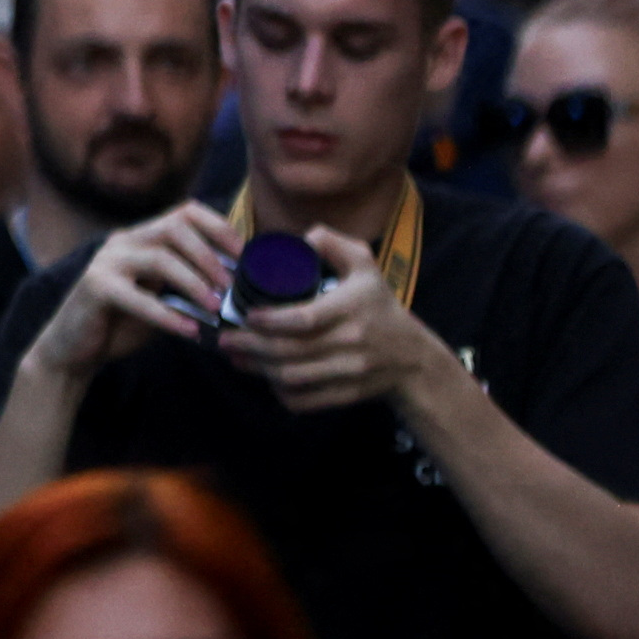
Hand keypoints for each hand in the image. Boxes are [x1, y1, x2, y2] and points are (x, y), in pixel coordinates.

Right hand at [36, 202, 235, 378]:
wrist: (76, 348)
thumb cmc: (124, 322)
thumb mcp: (162, 297)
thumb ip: (189, 287)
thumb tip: (239, 291)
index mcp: (142, 237)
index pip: (184, 212)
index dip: (219, 228)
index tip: (246, 255)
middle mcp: (123, 241)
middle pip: (173, 228)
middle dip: (209, 256)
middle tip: (232, 286)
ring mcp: (106, 261)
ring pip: (159, 258)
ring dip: (194, 283)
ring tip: (216, 309)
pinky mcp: (96, 287)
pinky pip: (137, 297)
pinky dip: (167, 315)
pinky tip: (190, 331)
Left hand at [219, 230, 440, 416]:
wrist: (412, 356)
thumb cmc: (379, 304)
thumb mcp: (365, 264)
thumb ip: (334, 242)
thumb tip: (302, 238)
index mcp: (351, 309)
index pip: (305, 320)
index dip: (271, 320)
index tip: (247, 314)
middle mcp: (351, 343)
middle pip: (291, 351)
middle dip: (252, 346)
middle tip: (226, 338)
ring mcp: (350, 373)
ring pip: (294, 377)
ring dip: (259, 369)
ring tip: (236, 356)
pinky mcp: (347, 395)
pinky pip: (307, 400)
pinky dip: (281, 392)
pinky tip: (265, 377)